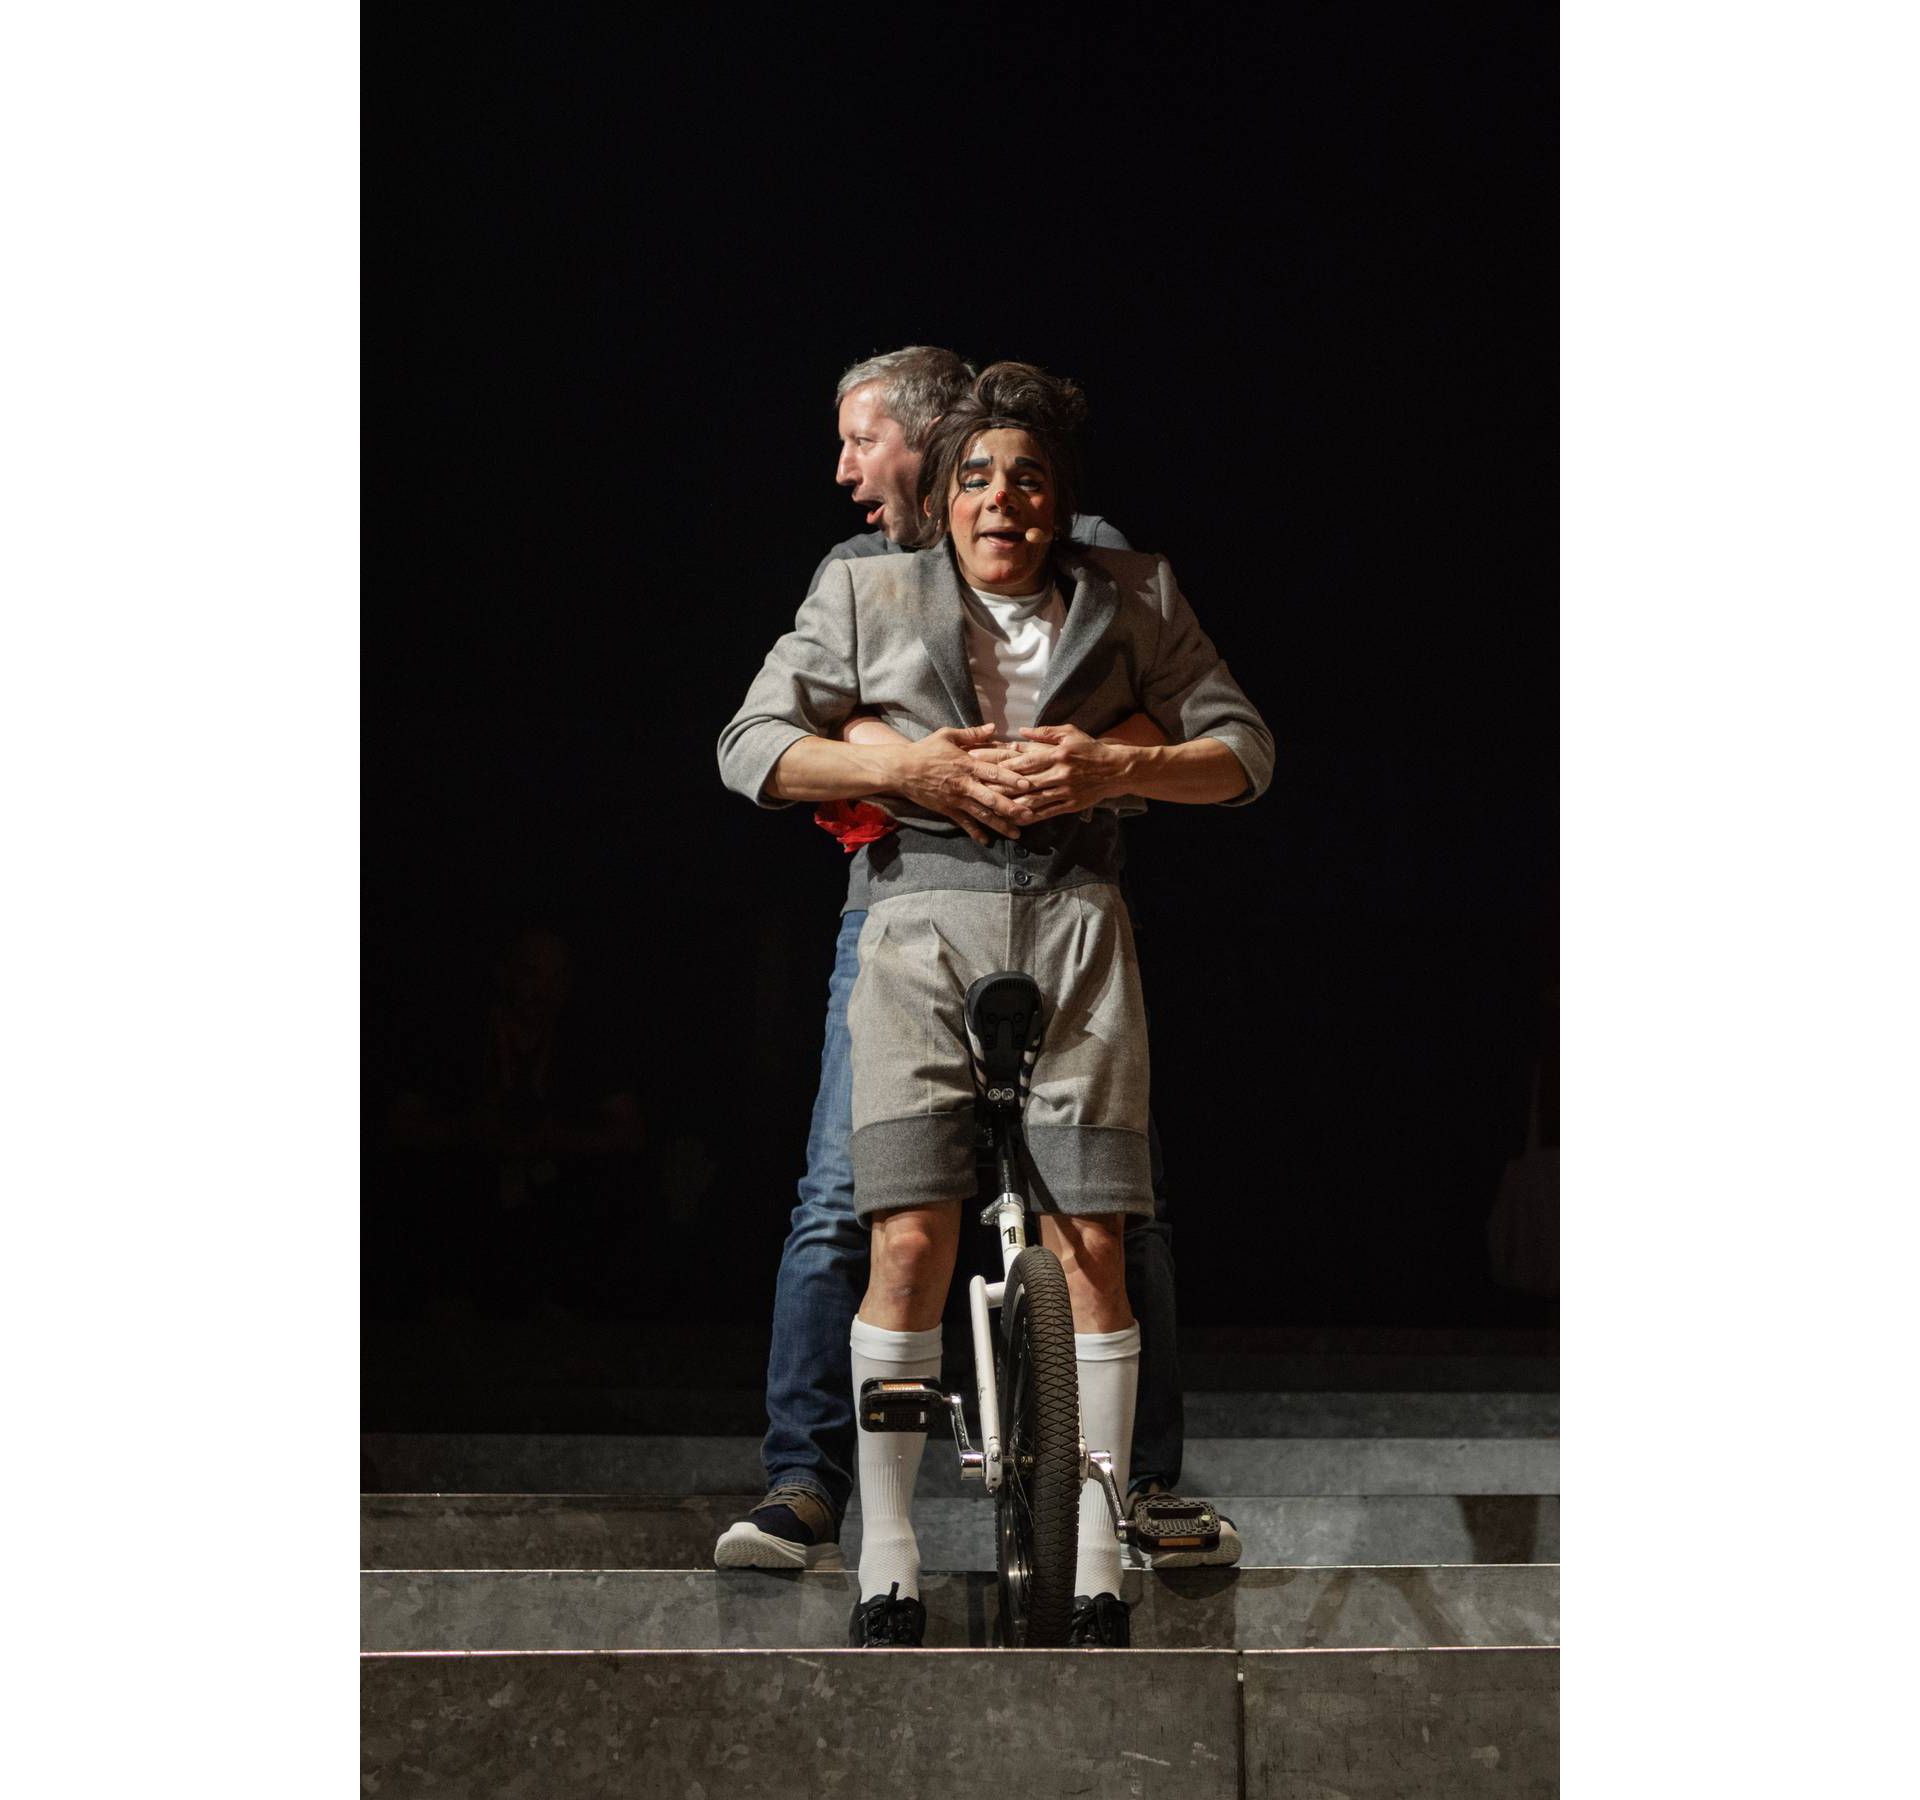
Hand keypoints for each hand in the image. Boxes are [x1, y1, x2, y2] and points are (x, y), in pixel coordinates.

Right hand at [883, 725, 1033, 844]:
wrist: (900, 769)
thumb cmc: (925, 750)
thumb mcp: (947, 735)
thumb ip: (972, 733)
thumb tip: (994, 727)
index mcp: (967, 764)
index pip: (994, 772)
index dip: (1012, 778)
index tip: (1028, 784)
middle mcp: (964, 784)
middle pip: (992, 797)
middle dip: (1011, 807)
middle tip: (1030, 814)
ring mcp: (956, 799)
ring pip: (982, 814)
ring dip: (1000, 825)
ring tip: (1016, 834)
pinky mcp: (947, 809)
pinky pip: (964, 823)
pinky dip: (975, 833)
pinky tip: (987, 841)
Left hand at [994, 724, 1130, 823]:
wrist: (1116, 769)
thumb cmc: (1090, 748)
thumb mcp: (1070, 733)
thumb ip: (1045, 732)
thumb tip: (1020, 731)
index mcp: (1058, 754)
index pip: (1026, 761)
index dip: (1005, 766)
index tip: (988, 767)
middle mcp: (1060, 774)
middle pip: (1025, 782)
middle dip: (1002, 787)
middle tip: (982, 790)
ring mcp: (1065, 791)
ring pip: (1034, 800)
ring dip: (1013, 805)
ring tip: (994, 807)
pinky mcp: (1071, 805)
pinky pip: (1047, 812)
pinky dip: (1031, 817)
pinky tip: (1017, 819)